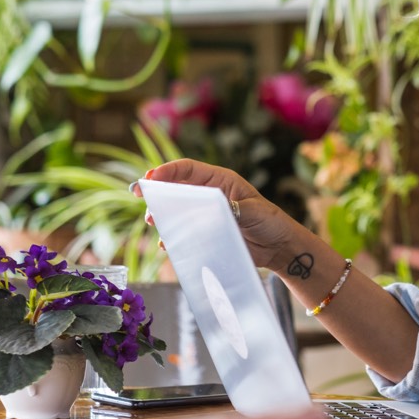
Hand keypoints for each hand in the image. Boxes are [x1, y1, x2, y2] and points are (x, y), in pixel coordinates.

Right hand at [131, 159, 299, 269]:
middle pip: (177, 187)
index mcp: (221, 180)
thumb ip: (235, 208)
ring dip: (161, 213)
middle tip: (141, 195)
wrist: (278, 248)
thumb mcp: (254, 211)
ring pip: (176, 209)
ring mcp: (205, 214)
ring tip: (152, 220)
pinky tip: (166, 242)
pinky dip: (172, 235)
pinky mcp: (205, 233)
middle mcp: (210, 195)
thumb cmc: (271, 222)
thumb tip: (217, 208)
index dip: (168, 170)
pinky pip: (182, 231)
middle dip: (157, 190)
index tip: (151, 177)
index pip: (189, 169)